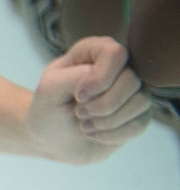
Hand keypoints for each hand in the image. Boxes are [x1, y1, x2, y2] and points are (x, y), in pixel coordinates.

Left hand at [28, 36, 151, 163]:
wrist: (52, 138)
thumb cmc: (49, 107)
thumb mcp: (50, 88)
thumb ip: (75, 76)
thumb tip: (101, 79)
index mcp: (94, 50)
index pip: (116, 54)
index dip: (100, 79)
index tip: (79, 95)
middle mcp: (118, 66)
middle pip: (132, 79)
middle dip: (102, 104)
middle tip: (79, 113)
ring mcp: (131, 90)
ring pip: (141, 101)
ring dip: (107, 121)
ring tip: (84, 124)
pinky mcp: (138, 113)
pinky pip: (139, 123)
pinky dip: (112, 134)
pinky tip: (94, 133)